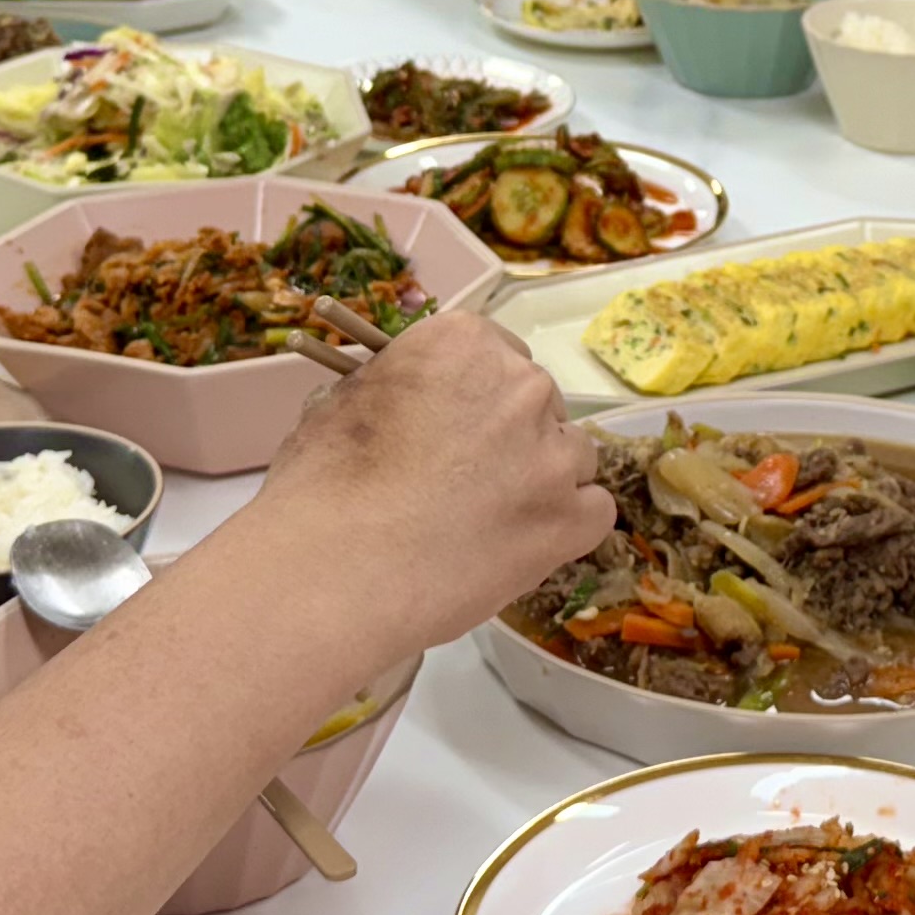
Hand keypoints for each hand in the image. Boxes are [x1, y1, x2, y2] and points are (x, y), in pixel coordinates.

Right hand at [247, 314, 611, 651]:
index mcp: (463, 344)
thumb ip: (399, 387)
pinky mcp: (568, 518)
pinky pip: (594, 511)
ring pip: (573, 457)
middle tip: (467, 483)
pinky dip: (567, 529)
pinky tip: (524, 547)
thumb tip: (410, 401)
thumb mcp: (346, 401)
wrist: (334, 570)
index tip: (458, 428)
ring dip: (542, 481)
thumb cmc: (321, 487)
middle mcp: (520, 385)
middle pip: (539, 405)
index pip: (498, 356)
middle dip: (512, 439)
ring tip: (492, 522)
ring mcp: (551, 453)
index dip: (478, 397)